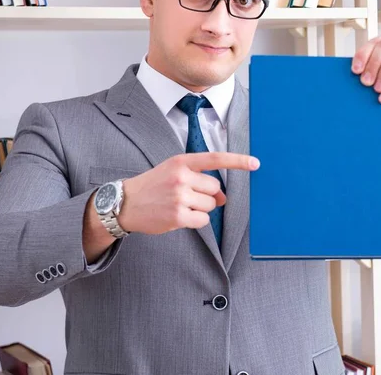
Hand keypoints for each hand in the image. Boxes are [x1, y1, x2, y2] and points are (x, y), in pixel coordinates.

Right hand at [119, 152, 259, 234]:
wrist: (125, 203)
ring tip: (179, 205)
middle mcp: (181, 177)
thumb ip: (199, 179)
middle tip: (186, 196)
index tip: (255, 163)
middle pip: (215, 188)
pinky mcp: (177, 216)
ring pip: (210, 205)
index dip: (237, 161)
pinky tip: (179, 217)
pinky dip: (195, 221)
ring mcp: (179, 196)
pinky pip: (203, 221)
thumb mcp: (174, 173)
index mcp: (181, 161)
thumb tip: (223, 198)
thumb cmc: (153, 186)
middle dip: (206, 195)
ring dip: (200, 209)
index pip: (215, 158)